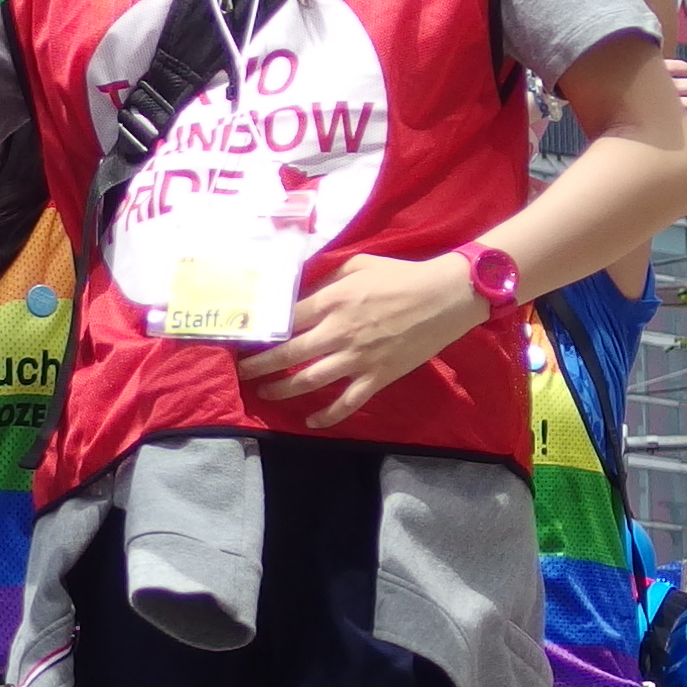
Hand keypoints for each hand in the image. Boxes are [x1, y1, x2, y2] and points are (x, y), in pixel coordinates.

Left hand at [248, 251, 486, 424]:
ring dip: (282, 390)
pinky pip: (348, 403)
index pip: (283, 321)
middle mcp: (338, 332)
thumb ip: (322, 276)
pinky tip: (311, 421)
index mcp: (331, 301)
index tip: (241, 340)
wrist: (446, 296)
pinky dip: (328, 416)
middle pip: (287, 355)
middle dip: (258, 367)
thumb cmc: (399, 276)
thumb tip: (291, 286)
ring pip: (309, 381)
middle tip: (240, 373)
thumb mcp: (355, 264)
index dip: (259, 333)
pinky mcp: (378, 376)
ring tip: (265, 393)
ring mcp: (358, 358)